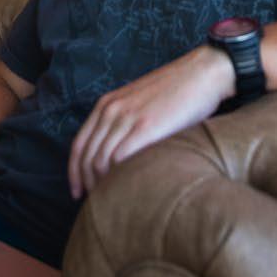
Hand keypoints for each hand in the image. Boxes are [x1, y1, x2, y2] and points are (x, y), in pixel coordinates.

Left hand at [68, 44, 234, 199]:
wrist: (202, 73)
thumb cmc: (177, 93)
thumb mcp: (139, 104)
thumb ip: (124, 125)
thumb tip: (115, 163)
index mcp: (107, 104)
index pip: (79, 144)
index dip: (74, 172)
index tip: (77, 192)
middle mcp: (112, 109)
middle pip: (87, 156)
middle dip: (87, 184)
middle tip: (97, 203)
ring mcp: (128, 117)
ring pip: (100, 161)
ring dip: (103, 185)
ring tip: (114, 200)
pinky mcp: (146, 126)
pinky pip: (119, 159)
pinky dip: (119, 177)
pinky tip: (128, 189)